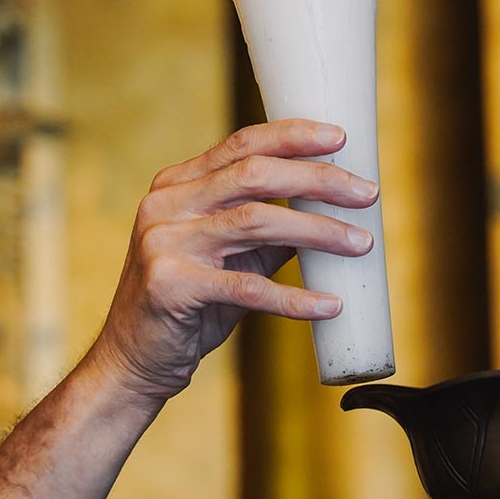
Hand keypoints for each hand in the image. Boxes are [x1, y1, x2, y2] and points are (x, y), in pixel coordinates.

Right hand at [87, 119, 378, 405]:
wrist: (131, 362)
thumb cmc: (187, 306)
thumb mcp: (226, 257)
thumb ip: (267, 231)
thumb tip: (330, 211)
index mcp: (177, 186)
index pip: (241, 144)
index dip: (294, 136)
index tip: (340, 138)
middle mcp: (166, 204)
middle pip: (255, 174)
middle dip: (318, 178)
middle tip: (367, 193)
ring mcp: (163, 242)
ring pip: (257, 221)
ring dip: (319, 231)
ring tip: (362, 243)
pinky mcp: (171, 285)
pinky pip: (248, 287)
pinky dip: (295, 297)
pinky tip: (330, 305)